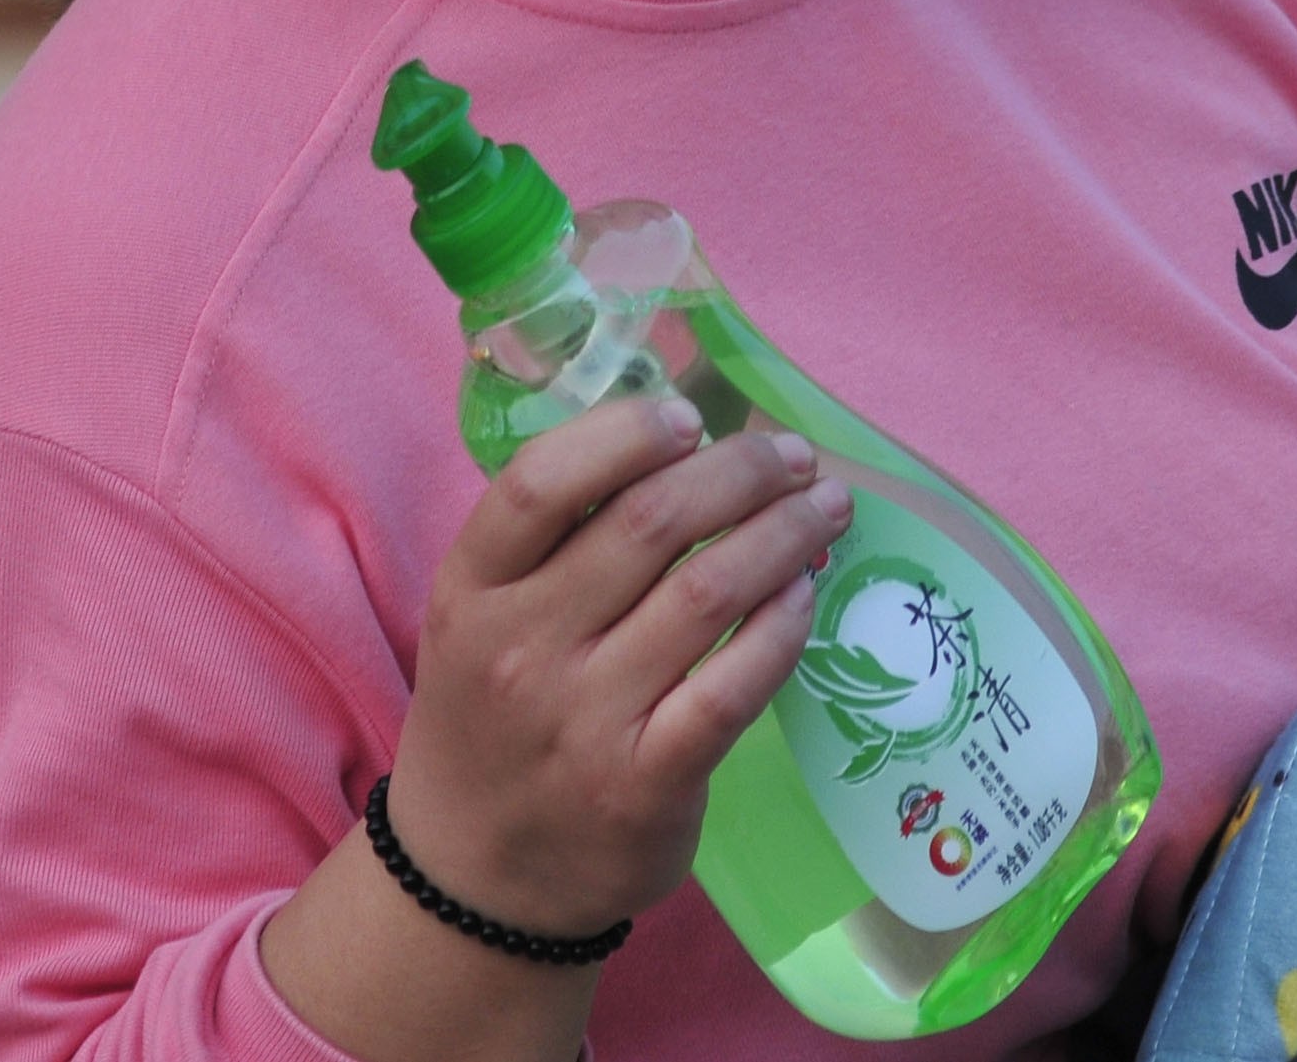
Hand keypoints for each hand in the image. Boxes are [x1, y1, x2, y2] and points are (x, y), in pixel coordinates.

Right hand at [388, 389, 851, 933]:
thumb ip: (556, 540)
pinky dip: (781, 628)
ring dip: (785, 535)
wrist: (475, 880)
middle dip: (742, 471)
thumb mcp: (482, 620)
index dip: (626, 432)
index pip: (539, 483)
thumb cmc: (494, 719)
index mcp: (472, 590)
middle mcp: (521, 649)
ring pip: (708, 593)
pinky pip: (734, 686)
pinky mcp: (646, 784)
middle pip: (649, 524)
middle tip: (793, 457)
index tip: (689, 417)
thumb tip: (685, 443)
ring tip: (824, 508)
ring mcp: (585, 720)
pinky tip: (803, 596)